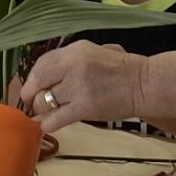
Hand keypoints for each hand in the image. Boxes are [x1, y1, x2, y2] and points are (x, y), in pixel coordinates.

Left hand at [18, 41, 148, 132]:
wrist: (144, 84)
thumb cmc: (122, 69)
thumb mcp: (95, 52)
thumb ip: (71, 60)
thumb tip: (47, 74)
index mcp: (75, 50)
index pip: (42, 63)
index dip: (32, 77)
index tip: (32, 86)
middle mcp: (73, 66)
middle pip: (38, 81)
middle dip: (31, 94)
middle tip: (31, 102)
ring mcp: (78, 87)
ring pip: (45, 101)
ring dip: (41, 110)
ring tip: (44, 114)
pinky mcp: (84, 108)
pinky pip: (56, 118)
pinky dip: (48, 124)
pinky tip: (47, 125)